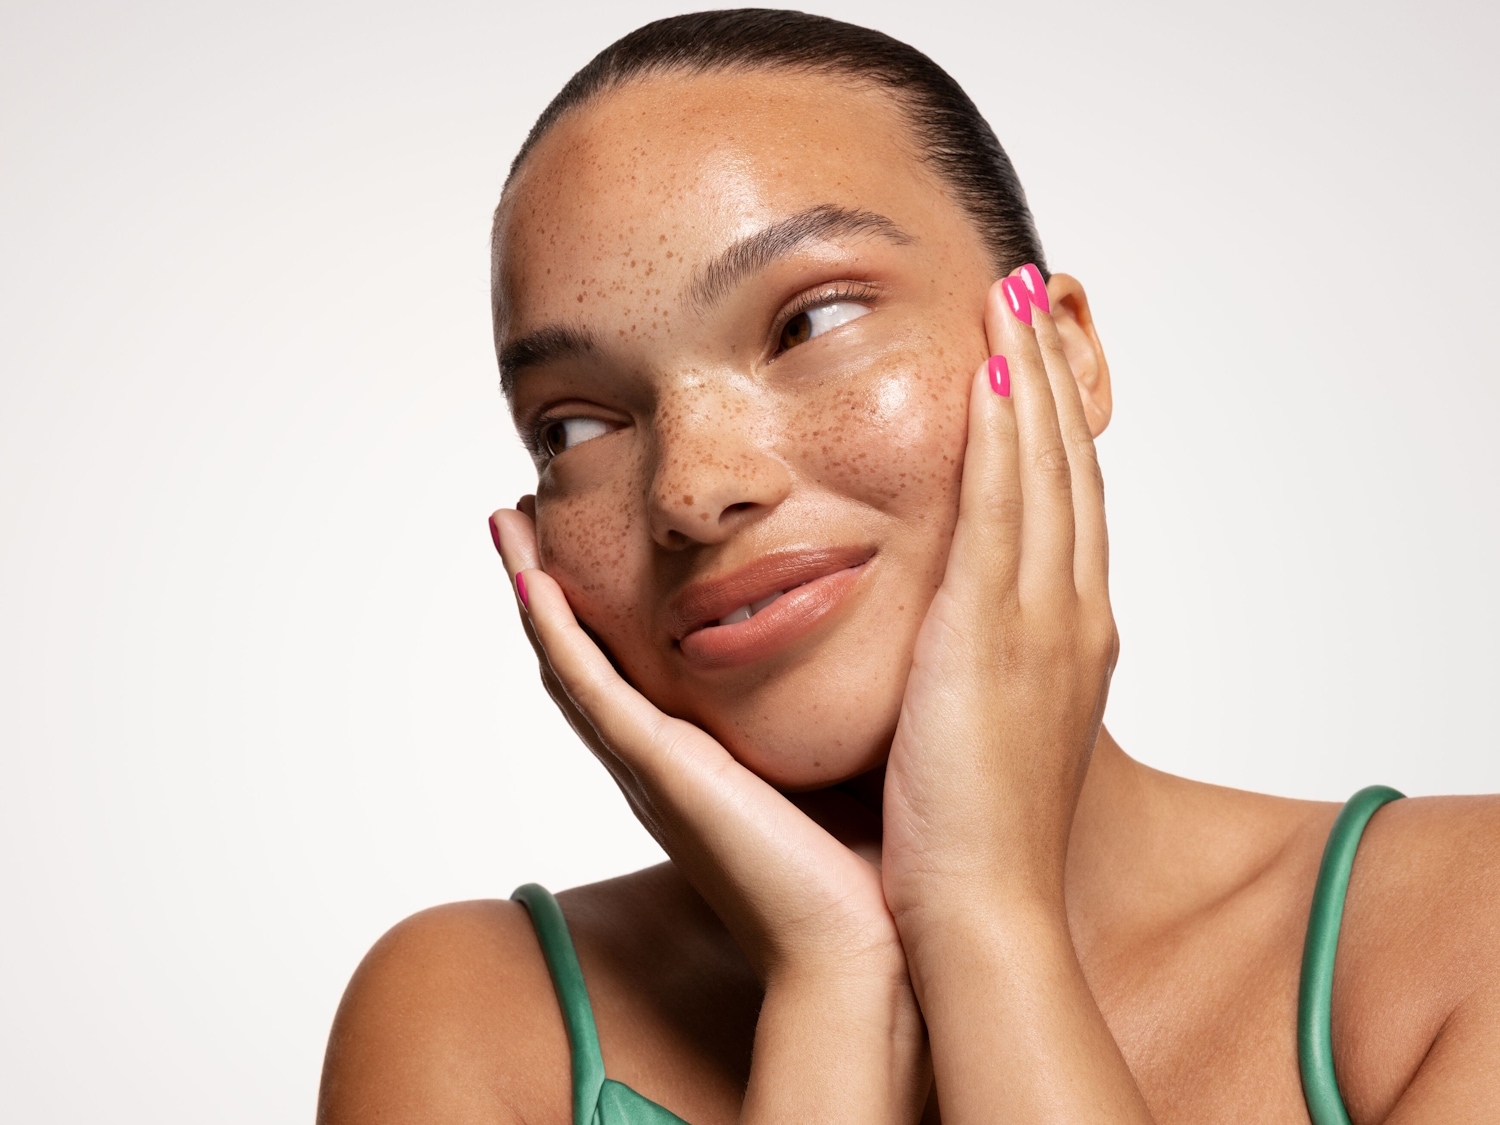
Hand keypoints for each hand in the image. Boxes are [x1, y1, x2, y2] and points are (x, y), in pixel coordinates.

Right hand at [489, 511, 929, 1124]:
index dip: (597, 606)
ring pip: (568, 663)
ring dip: (532, 592)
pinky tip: (532, 581)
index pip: (629, 668)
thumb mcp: (837, 762)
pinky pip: (589, 691)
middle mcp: (656, 762)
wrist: (861, 949)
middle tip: (522, 516)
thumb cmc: (861, 869)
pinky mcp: (658, 773)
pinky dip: (555, 635)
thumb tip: (874, 643)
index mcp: (694, 760)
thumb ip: (831, 707)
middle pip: (580, 658)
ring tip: (508, 524)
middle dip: (547, 587)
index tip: (587, 539)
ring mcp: (648, 767)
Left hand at [881, 267, 1118, 924]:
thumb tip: (944, 636)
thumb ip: (974, 667)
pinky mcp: (997, 633)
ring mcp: (1042, 621)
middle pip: (1068, 468)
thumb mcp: (983, 729)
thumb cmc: (964, 837)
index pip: (1065, 505)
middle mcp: (1071, 615)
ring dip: (1031, 378)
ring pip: (1045, 472)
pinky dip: (1003, 437)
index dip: (1054, 427)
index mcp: (1067, 638)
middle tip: (1035, 296)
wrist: (976, 911)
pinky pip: (1003, 510)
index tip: (1031, 360)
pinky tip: (990, 373)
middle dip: (1053, 377)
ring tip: (1014, 299)